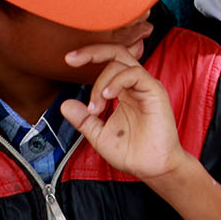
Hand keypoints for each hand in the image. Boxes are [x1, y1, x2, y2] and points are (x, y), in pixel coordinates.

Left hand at [60, 44, 186, 183]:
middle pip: (116, 52)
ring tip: (95, 106)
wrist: (152, 168)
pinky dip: (117, 81)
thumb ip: (83, 119)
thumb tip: (65, 104)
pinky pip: (135, 74)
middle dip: (92, 52)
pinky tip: (107, 97)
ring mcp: (145, 86)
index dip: (89, 57)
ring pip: (121, 62)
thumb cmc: (131, 152)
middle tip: (71, 59)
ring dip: (101, 81)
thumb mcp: (98, 134)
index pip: (108, 62)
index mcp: (124, 91)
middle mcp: (135, 85)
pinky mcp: (155, 92)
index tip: (69, 61)